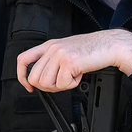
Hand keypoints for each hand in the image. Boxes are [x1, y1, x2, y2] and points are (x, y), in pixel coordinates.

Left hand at [16, 30, 131, 92]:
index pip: (23, 60)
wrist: (109, 46)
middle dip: (48, 86)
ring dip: (61, 86)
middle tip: (62, 83)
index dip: (22, 76)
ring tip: (72, 77)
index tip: (29, 87)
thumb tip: (44, 81)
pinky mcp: (69, 63)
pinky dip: (72, 84)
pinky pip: (63, 84)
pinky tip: (79, 75)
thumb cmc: (93, 50)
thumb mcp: (67, 51)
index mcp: (48, 45)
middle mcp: (51, 49)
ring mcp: (59, 55)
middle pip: (35, 78)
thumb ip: (53, 61)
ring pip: (47, 83)